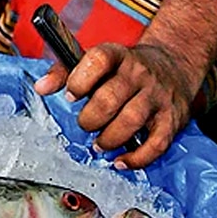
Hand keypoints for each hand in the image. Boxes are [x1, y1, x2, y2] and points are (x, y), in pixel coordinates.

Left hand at [34, 41, 203, 169]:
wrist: (176, 66)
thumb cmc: (127, 70)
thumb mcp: (99, 61)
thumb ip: (66, 71)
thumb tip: (40, 87)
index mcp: (119, 56)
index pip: (99, 59)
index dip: (80, 79)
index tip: (71, 95)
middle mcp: (140, 74)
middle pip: (110, 97)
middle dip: (90, 118)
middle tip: (85, 124)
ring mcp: (157, 97)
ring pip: (131, 120)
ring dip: (108, 138)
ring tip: (99, 143)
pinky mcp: (172, 119)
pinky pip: (156, 144)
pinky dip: (136, 159)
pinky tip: (121, 161)